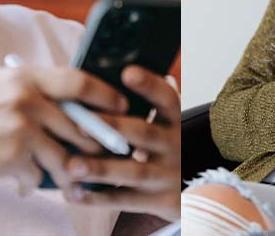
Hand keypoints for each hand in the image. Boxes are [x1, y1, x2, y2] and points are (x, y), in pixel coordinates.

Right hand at [0, 67, 127, 188]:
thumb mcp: (1, 86)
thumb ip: (36, 90)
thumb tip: (74, 104)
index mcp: (27, 76)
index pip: (80, 81)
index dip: (106, 96)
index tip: (121, 107)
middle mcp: (27, 98)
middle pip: (81, 124)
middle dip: (97, 142)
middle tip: (105, 152)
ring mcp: (20, 127)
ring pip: (66, 155)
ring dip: (70, 170)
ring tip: (68, 176)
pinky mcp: (11, 157)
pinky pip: (40, 175)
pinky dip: (35, 180)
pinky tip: (21, 179)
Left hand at [63, 66, 180, 220]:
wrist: (203, 188)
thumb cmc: (171, 148)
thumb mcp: (170, 124)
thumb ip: (147, 106)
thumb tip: (114, 76)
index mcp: (175, 120)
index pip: (166, 98)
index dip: (149, 84)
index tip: (127, 72)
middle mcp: (175, 145)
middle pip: (144, 133)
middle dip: (112, 128)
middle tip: (80, 125)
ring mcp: (169, 174)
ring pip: (133, 171)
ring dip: (100, 169)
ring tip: (71, 166)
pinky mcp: (162, 201)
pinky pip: (127, 200)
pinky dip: (99, 198)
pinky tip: (73, 193)